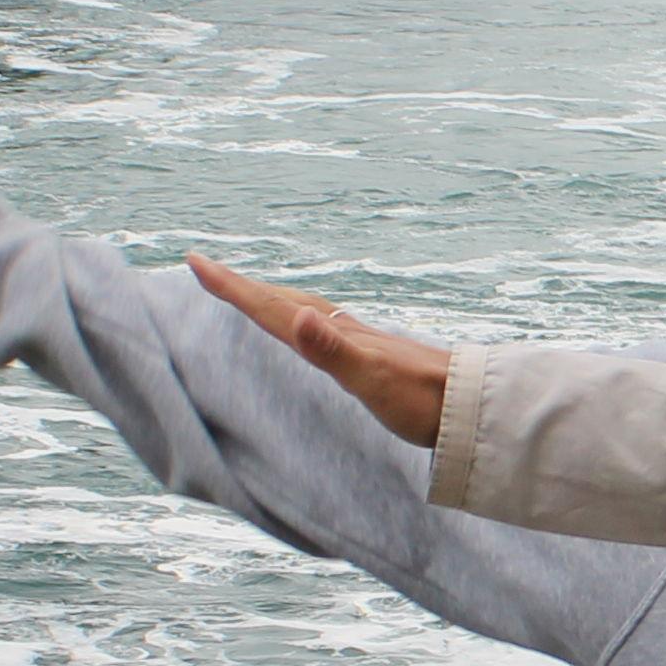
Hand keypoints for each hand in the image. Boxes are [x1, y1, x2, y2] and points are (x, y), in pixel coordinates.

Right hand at [192, 253, 454, 444]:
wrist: (469, 404)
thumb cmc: (421, 400)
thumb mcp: (371, 379)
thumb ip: (332, 351)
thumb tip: (298, 316)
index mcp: (332, 333)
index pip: (271, 307)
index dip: (232, 287)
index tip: (195, 261)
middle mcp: (340, 329)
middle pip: (280, 300)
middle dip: (241, 286)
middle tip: (206, 270)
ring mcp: (355, 339)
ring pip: (299, 308)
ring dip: (268, 298)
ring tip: (245, 291)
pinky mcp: (368, 353)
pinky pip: (319, 326)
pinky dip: (297, 317)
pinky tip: (307, 325)